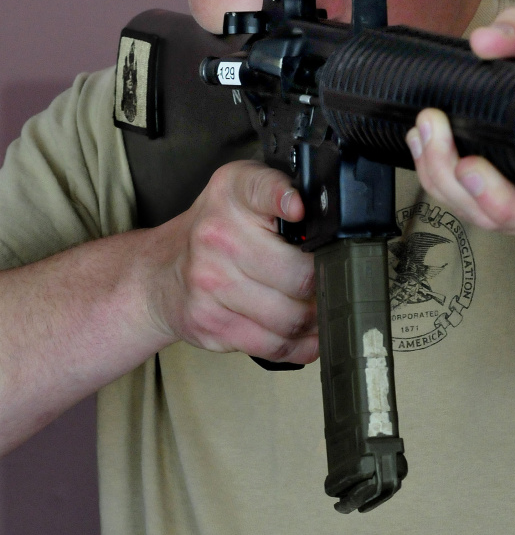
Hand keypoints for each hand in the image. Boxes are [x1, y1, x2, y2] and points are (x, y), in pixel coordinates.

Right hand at [146, 161, 317, 364]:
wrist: (159, 273)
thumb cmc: (215, 231)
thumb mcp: (241, 193)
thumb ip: (280, 192)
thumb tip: (327, 219)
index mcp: (232, 193)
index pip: (262, 188)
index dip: (284, 198)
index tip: (300, 209)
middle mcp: (218, 236)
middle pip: (298, 272)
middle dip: (326, 281)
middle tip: (334, 281)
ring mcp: (212, 284)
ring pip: (291, 315)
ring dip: (316, 318)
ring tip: (323, 309)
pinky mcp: (212, 324)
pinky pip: (272, 344)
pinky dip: (301, 346)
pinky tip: (310, 338)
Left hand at [405, 5, 514, 236]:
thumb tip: (483, 42)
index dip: (499, 198)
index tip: (468, 165)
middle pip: (499, 216)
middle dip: (454, 181)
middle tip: (432, 130)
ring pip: (479, 213)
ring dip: (440, 177)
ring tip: (421, 132)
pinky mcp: (509, 186)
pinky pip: (471, 199)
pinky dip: (441, 176)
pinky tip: (422, 143)